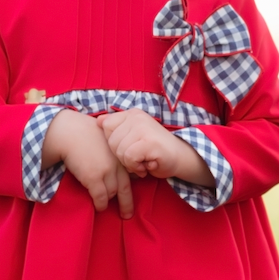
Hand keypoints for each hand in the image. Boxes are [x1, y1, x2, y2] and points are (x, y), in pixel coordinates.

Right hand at [42, 110, 133, 217]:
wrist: (69, 132)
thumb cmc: (82, 132)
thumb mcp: (104, 137)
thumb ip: (111, 149)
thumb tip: (114, 160)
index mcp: (120, 152)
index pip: (131, 173)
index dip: (130, 186)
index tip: (128, 194)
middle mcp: (117, 162)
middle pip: (125, 187)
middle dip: (127, 203)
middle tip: (127, 214)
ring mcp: (106, 171)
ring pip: (112, 193)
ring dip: (108, 201)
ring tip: (105, 207)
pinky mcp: (94, 178)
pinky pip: (101, 197)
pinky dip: (100, 205)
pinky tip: (99, 207)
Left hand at [97, 109, 215, 187]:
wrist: (181, 158)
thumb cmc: (154, 150)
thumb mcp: (133, 136)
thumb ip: (116, 128)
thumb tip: (97, 121)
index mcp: (131, 114)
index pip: (106, 126)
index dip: (113, 142)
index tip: (129, 148)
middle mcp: (136, 117)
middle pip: (110, 141)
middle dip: (121, 156)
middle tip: (137, 157)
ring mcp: (143, 127)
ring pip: (119, 150)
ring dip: (129, 163)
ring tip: (143, 161)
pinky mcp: (148, 141)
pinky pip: (129, 157)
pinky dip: (136, 166)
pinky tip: (147, 165)